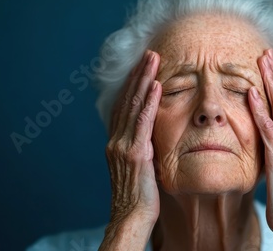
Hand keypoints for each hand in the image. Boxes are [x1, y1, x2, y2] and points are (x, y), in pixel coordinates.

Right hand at [105, 50, 161, 224]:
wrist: (132, 218)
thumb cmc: (140, 197)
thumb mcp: (138, 168)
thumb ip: (142, 148)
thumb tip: (151, 136)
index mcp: (117, 142)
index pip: (124, 106)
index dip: (132, 84)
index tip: (143, 67)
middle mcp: (116, 140)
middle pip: (126, 100)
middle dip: (138, 75)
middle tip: (149, 53)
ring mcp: (123, 146)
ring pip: (133, 105)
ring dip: (143, 79)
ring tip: (153, 59)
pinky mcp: (134, 153)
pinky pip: (143, 122)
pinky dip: (148, 101)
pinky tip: (156, 85)